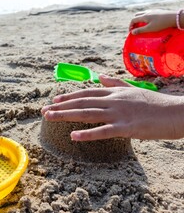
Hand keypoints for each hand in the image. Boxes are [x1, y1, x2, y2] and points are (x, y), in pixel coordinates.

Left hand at [41, 75, 183, 140]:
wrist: (178, 112)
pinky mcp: (127, 128)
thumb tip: (99, 76)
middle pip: (81, 102)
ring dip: (65, 116)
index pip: (86, 92)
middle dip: (60, 106)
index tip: (54, 100)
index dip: (69, 96)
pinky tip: (73, 136)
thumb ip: (115, 83)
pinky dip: (87, 134)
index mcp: (114, 92)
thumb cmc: (156, 104)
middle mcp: (113, 100)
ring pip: (87, 113)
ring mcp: (119, 114)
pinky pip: (103, 131)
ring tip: (49, 118)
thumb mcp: (133, 89)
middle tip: (43, 111)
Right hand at [129, 9, 175, 34]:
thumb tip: (132, 32)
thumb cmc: (160, 24)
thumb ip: (140, 30)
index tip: (131, 31)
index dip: (130, 25)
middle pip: (137, 15)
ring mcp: (152, 11)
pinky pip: (148, 14)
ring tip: (142, 25)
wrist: (172, 18)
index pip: (133, 20)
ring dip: (140, 19)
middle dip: (134, 22)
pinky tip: (149, 22)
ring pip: (142, 14)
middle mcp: (147, 12)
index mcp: (144, 16)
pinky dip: (145, 18)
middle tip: (136, 28)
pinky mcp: (157, 11)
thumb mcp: (149, 28)